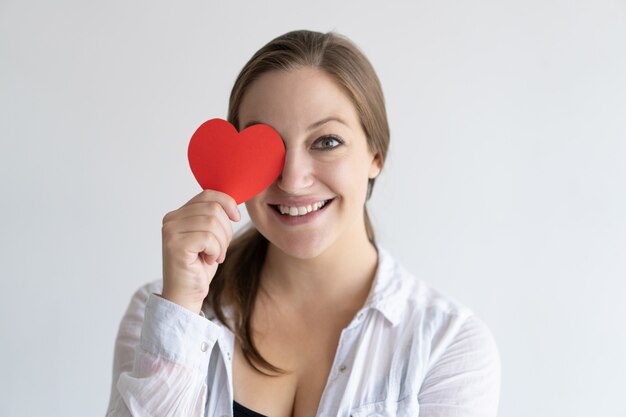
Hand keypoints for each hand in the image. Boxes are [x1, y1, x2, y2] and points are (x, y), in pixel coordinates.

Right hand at [161, 190, 239, 313]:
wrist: (186, 295)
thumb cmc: (199, 266)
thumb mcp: (209, 236)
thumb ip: (213, 216)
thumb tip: (233, 201)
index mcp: (177, 214)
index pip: (208, 194)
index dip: (227, 203)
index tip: (236, 217)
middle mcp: (170, 220)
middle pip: (213, 209)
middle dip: (226, 230)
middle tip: (220, 249)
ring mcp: (171, 232)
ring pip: (212, 223)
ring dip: (222, 243)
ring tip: (215, 255)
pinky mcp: (175, 245)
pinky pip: (208, 238)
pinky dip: (216, 250)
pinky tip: (210, 260)